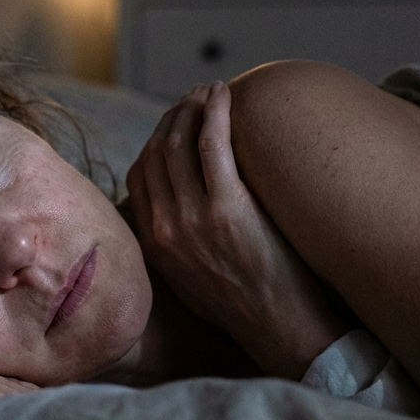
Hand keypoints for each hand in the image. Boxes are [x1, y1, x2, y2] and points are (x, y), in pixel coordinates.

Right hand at [125, 81, 349, 378]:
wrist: (280, 328)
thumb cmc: (247, 303)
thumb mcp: (191, 281)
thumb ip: (174, 245)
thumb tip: (173, 214)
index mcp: (153, 244)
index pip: (139, 174)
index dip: (155, 139)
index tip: (174, 121)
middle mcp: (165, 229)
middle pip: (157, 152)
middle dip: (173, 116)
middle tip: (193, 96)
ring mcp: (193, 218)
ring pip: (180, 143)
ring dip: (193, 107)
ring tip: (210, 91)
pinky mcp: (228, 208)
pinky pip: (213, 144)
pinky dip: (216, 113)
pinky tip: (227, 95)